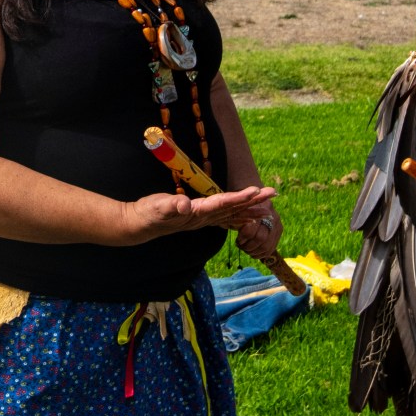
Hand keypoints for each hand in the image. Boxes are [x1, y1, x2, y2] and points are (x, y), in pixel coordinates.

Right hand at [107, 185, 276, 246]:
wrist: (142, 225)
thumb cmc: (149, 214)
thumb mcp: (158, 208)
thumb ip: (171, 206)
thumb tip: (184, 205)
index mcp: (198, 213)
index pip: (223, 204)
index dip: (240, 197)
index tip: (255, 190)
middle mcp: (205, 218)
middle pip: (234, 209)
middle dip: (254, 201)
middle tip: (274, 193)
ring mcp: (204, 219)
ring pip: (233, 213)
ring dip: (251, 208)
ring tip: (268, 204)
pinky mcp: (201, 217)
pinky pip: (225, 216)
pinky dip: (238, 214)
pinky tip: (248, 214)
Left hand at [233, 200, 283, 262]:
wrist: (253, 204)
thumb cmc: (241, 209)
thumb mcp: (237, 212)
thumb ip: (237, 219)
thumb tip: (236, 230)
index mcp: (260, 207)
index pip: (252, 228)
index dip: (243, 237)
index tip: (238, 240)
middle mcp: (272, 215)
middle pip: (261, 238)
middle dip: (248, 246)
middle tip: (241, 246)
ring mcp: (277, 224)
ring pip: (266, 246)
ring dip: (253, 252)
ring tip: (246, 249)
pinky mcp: (279, 232)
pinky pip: (271, 249)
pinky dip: (260, 254)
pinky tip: (252, 252)